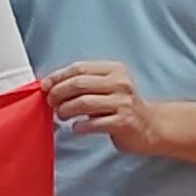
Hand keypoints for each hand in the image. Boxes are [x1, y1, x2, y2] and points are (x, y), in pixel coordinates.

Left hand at [41, 60, 167, 156]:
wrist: (150, 126)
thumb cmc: (122, 106)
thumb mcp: (108, 86)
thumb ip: (85, 83)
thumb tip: (51, 85)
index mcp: (114, 70)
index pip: (79, 68)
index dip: (58, 76)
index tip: (45, 85)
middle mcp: (120, 83)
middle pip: (78, 84)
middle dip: (58, 93)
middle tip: (50, 102)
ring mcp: (123, 103)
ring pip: (83, 103)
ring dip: (66, 110)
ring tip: (61, 115)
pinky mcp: (123, 122)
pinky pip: (93, 124)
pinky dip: (79, 126)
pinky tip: (76, 127)